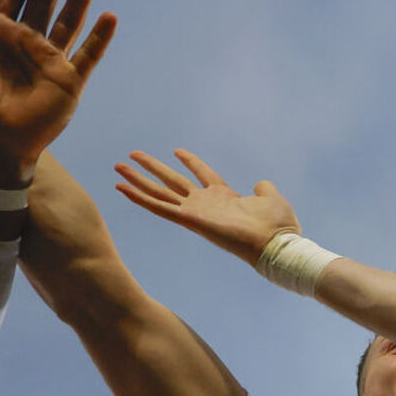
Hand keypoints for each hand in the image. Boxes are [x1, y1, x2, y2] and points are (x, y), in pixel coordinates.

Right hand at [117, 150, 300, 262]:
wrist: (275, 244)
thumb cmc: (277, 226)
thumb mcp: (272, 199)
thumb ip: (264, 189)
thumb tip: (261, 183)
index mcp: (224, 197)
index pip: (202, 174)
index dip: (191, 161)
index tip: (177, 150)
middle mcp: (205, 204)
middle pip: (173, 181)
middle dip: (153, 169)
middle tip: (131, 156)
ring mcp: (195, 212)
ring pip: (160, 193)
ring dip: (138, 180)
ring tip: (118, 167)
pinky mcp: (189, 220)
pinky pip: (159, 207)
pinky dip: (139, 198)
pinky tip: (121, 188)